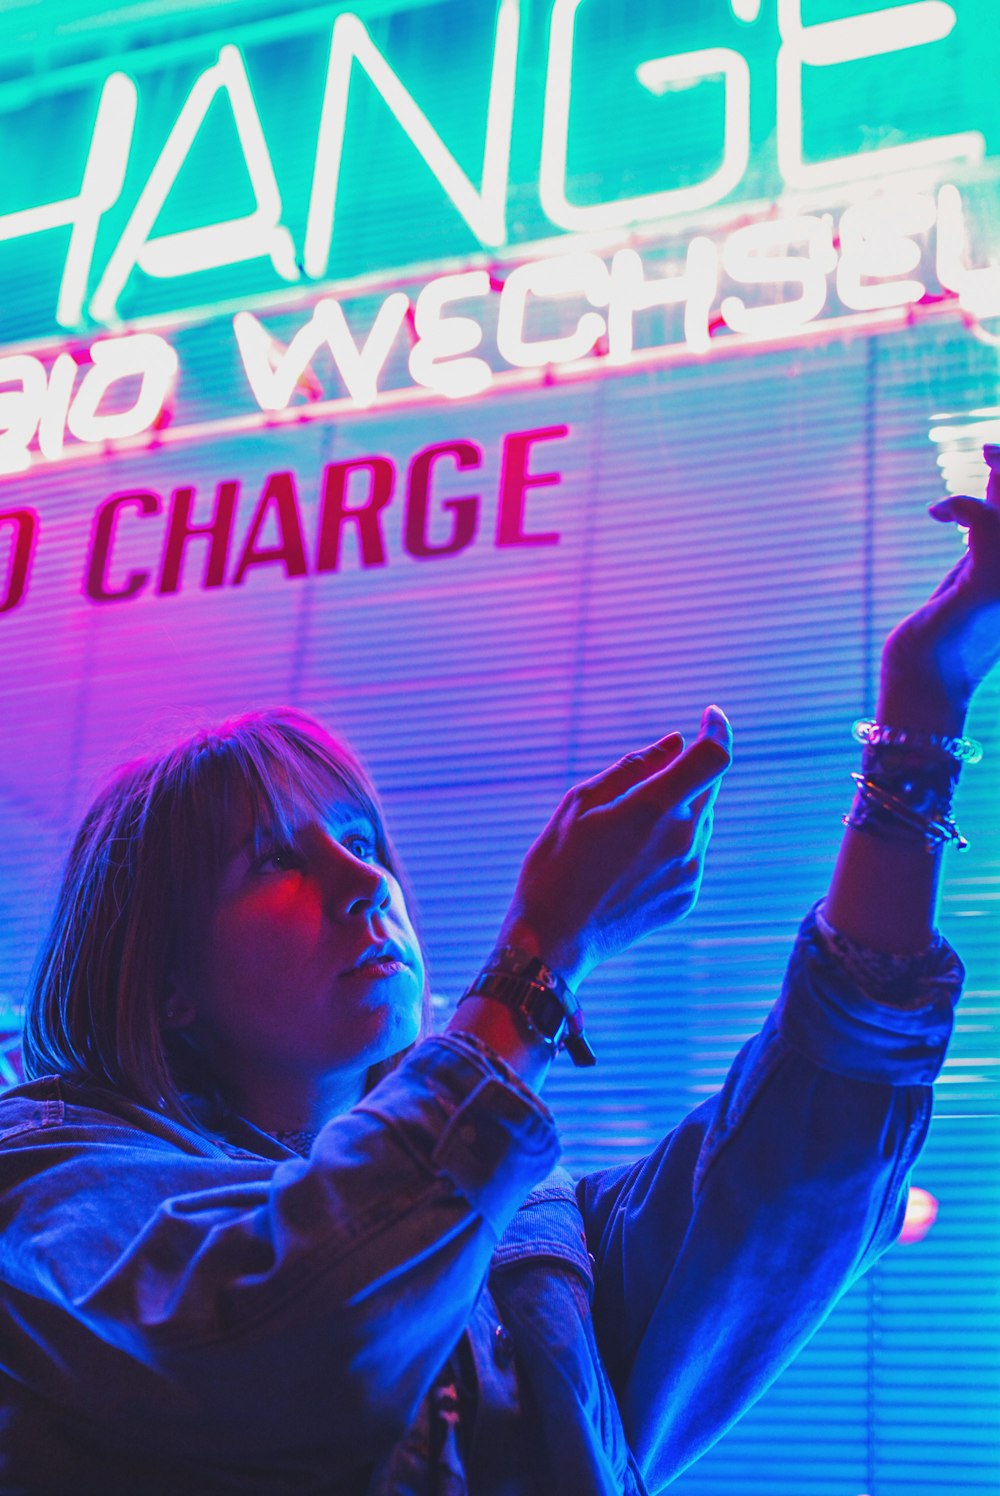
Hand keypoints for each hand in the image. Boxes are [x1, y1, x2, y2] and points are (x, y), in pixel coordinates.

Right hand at [496, 706, 732, 986]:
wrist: (554, 941)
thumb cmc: (556, 866)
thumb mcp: (579, 803)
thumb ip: (633, 767)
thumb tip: (675, 743)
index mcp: (652, 809)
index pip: (713, 756)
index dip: (718, 728)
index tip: (710, 715)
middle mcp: (682, 839)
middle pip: (707, 786)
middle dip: (687, 772)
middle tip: (643, 783)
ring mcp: (689, 871)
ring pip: (701, 819)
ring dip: (678, 808)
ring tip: (626, 831)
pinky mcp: (687, 895)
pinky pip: (693, 852)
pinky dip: (674, 841)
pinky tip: (632, 860)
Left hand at [880, 454, 999, 725]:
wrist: (922, 686)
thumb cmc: (939, 639)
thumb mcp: (968, 577)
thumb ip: (984, 538)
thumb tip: (989, 492)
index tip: (991, 453)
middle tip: (987, 447)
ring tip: (981, 453)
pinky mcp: (986, 588)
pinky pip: (988, 528)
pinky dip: (963, 506)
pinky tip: (937, 512)